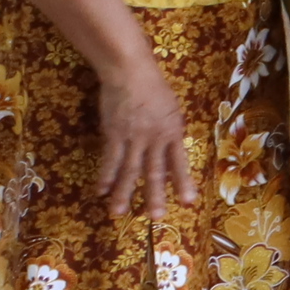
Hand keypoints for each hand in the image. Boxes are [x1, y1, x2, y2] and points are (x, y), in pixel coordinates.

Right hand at [92, 55, 195, 216]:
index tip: (188, 202)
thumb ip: (170, 131)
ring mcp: (134, 137)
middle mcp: (155, 138)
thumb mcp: (171, 109)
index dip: (183, 183)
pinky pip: (110, 159)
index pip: (179, 162)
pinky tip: (101, 191)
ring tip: (119, 213)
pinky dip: (105, 176)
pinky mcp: (114, 134)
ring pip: (130, 170)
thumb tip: (170, 150)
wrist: (131, 72)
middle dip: (155, 196)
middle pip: (155, 172)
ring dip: (124, 193)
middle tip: (156, 217)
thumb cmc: (153, 87)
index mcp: (173, 132)